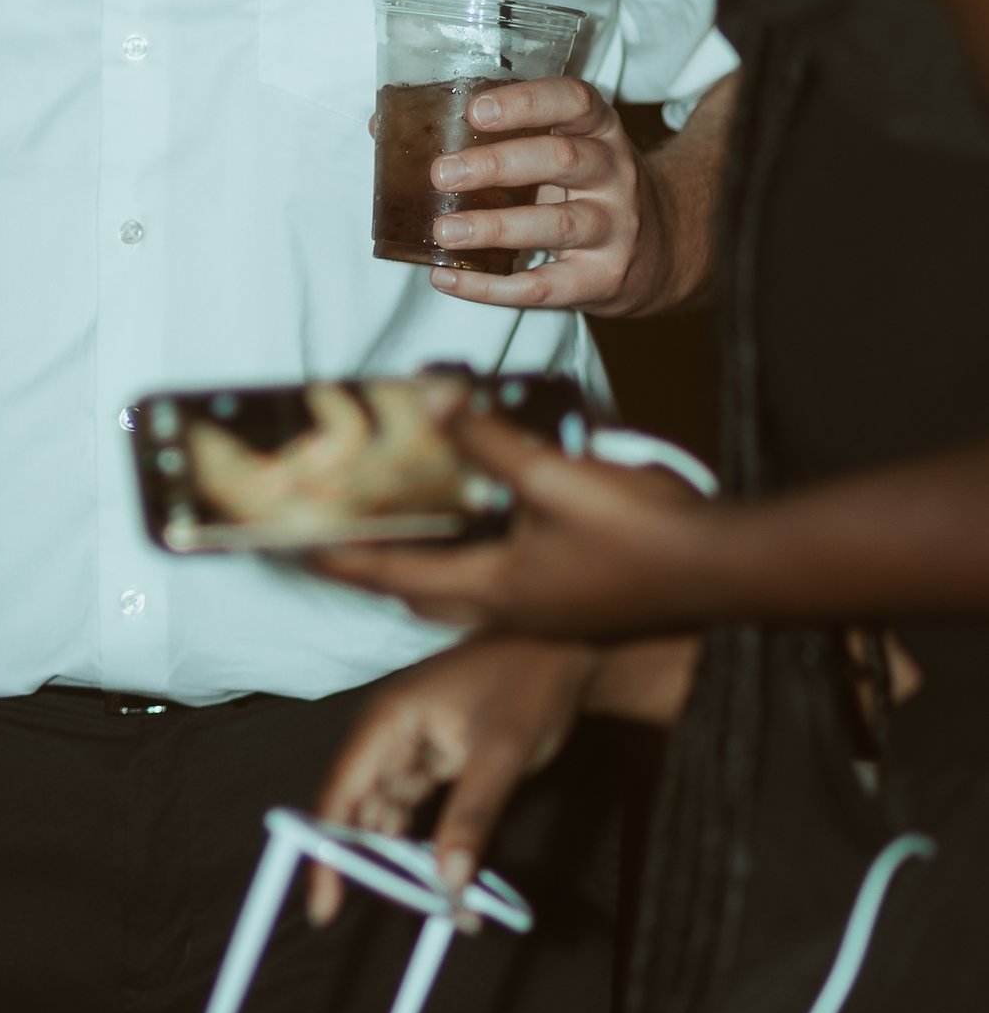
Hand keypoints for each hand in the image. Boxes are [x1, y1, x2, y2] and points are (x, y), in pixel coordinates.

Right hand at [305, 635, 599, 924]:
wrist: (571, 647)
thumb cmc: (531, 680)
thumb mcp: (503, 753)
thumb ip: (472, 817)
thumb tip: (448, 881)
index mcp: (386, 721)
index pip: (339, 795)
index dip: (326, 853)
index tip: (324, 908)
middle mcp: (388, 734)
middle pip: (359, 811)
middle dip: (372, 866)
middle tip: (394, 913)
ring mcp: (410, 746)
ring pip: (389, 816)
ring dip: (406, 860)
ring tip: (442, 904)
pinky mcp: (435, 758)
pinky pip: (418, 809)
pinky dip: (431, 844)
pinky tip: (448, 875)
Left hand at [314, 407, 722, 637]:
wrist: (727, 572)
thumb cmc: (644, 533)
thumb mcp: (558, 477)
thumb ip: (491, 441)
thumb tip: (434, 399)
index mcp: (492, 588)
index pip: (390, 573)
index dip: (335, 558)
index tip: (285, 548)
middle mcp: (506, 610)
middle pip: (418, 594)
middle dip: (374, 571)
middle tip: (339, 541)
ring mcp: (541, 613)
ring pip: (459, 595)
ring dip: (425, 567)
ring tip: (400, 531)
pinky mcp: (570, 605)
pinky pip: (498, 588)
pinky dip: (471, 563)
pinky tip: (484, 530)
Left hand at [419, 80, 653, 313]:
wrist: (659, 249)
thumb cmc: (583, 187)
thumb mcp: (558, 149)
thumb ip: (490, 137)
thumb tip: (383, 125)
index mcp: (598, 130)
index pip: (574, 101)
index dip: (527, 102)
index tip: (476, 109)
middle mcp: (613, 174)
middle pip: (562, 161)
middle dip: (499, 165)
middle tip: (442, 173)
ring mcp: (613, 228)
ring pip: (557, 225)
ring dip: (495, 228)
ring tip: (442, 232)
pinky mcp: (601, 279)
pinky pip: (545, 286)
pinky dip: (491, 288)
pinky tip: (447, 279)